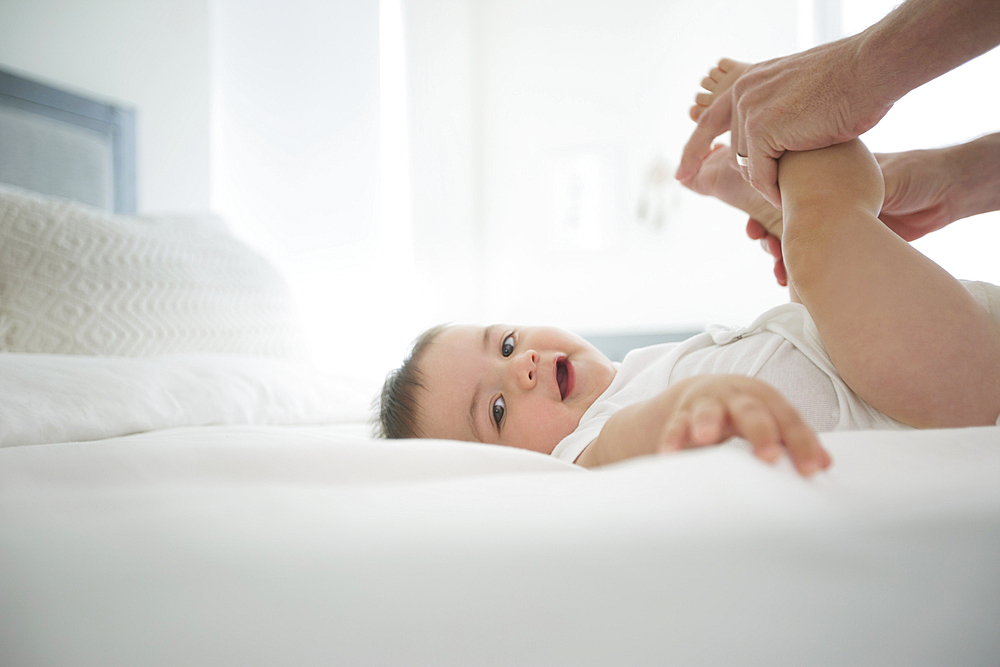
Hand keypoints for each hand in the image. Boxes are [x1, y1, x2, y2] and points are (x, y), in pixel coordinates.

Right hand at [656, 375, 830, 475]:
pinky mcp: (679, 416)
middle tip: (769, 456)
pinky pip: (675, 427)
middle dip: (760, 431)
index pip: (786, 416)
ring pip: (707, 410)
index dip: (800, 441)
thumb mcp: (770, 420)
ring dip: (707, 422)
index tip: (811, 469)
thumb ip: (794, 438)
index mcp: (763, 396)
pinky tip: (669, 454)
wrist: (700, 394)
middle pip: (751, 410)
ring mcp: (705, 404)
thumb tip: (826, 464)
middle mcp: (734, 396)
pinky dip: (672, 439)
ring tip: (706, 437)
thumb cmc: (744, 414)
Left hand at [678, 39, 892, 208]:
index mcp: (751, 82)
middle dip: (745, 174)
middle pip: (735, 149)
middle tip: (758, 198)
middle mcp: (743, 94)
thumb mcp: (805, 92)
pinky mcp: (762, 129)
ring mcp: (750, 110)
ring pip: (748, 164)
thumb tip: (780, 132)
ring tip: (785, 196)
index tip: (681, 174)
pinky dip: (772, 189)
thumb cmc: (852, 84)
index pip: (710, 120)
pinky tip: (784, 199)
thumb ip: (783, 109)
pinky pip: (760, 173)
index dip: (694, 148)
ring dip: (765, 183)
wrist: (871, 70)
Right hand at [747, 145, 958, 286]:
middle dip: (770, 239)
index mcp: (825, 176)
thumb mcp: (876, 176)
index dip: (763, 213)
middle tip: (766, 248)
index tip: (753, 230)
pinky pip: (821, 258)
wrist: (947, 193)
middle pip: (786, 223)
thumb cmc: (914, 172)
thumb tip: (807, 198)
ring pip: (800, 243)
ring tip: (781, 271)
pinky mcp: (852, 240)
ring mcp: (838, 220)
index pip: (782, 195)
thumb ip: (846, 188)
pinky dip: (807, 271)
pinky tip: (796, 282)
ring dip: (786, 259)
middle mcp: (827, 198)